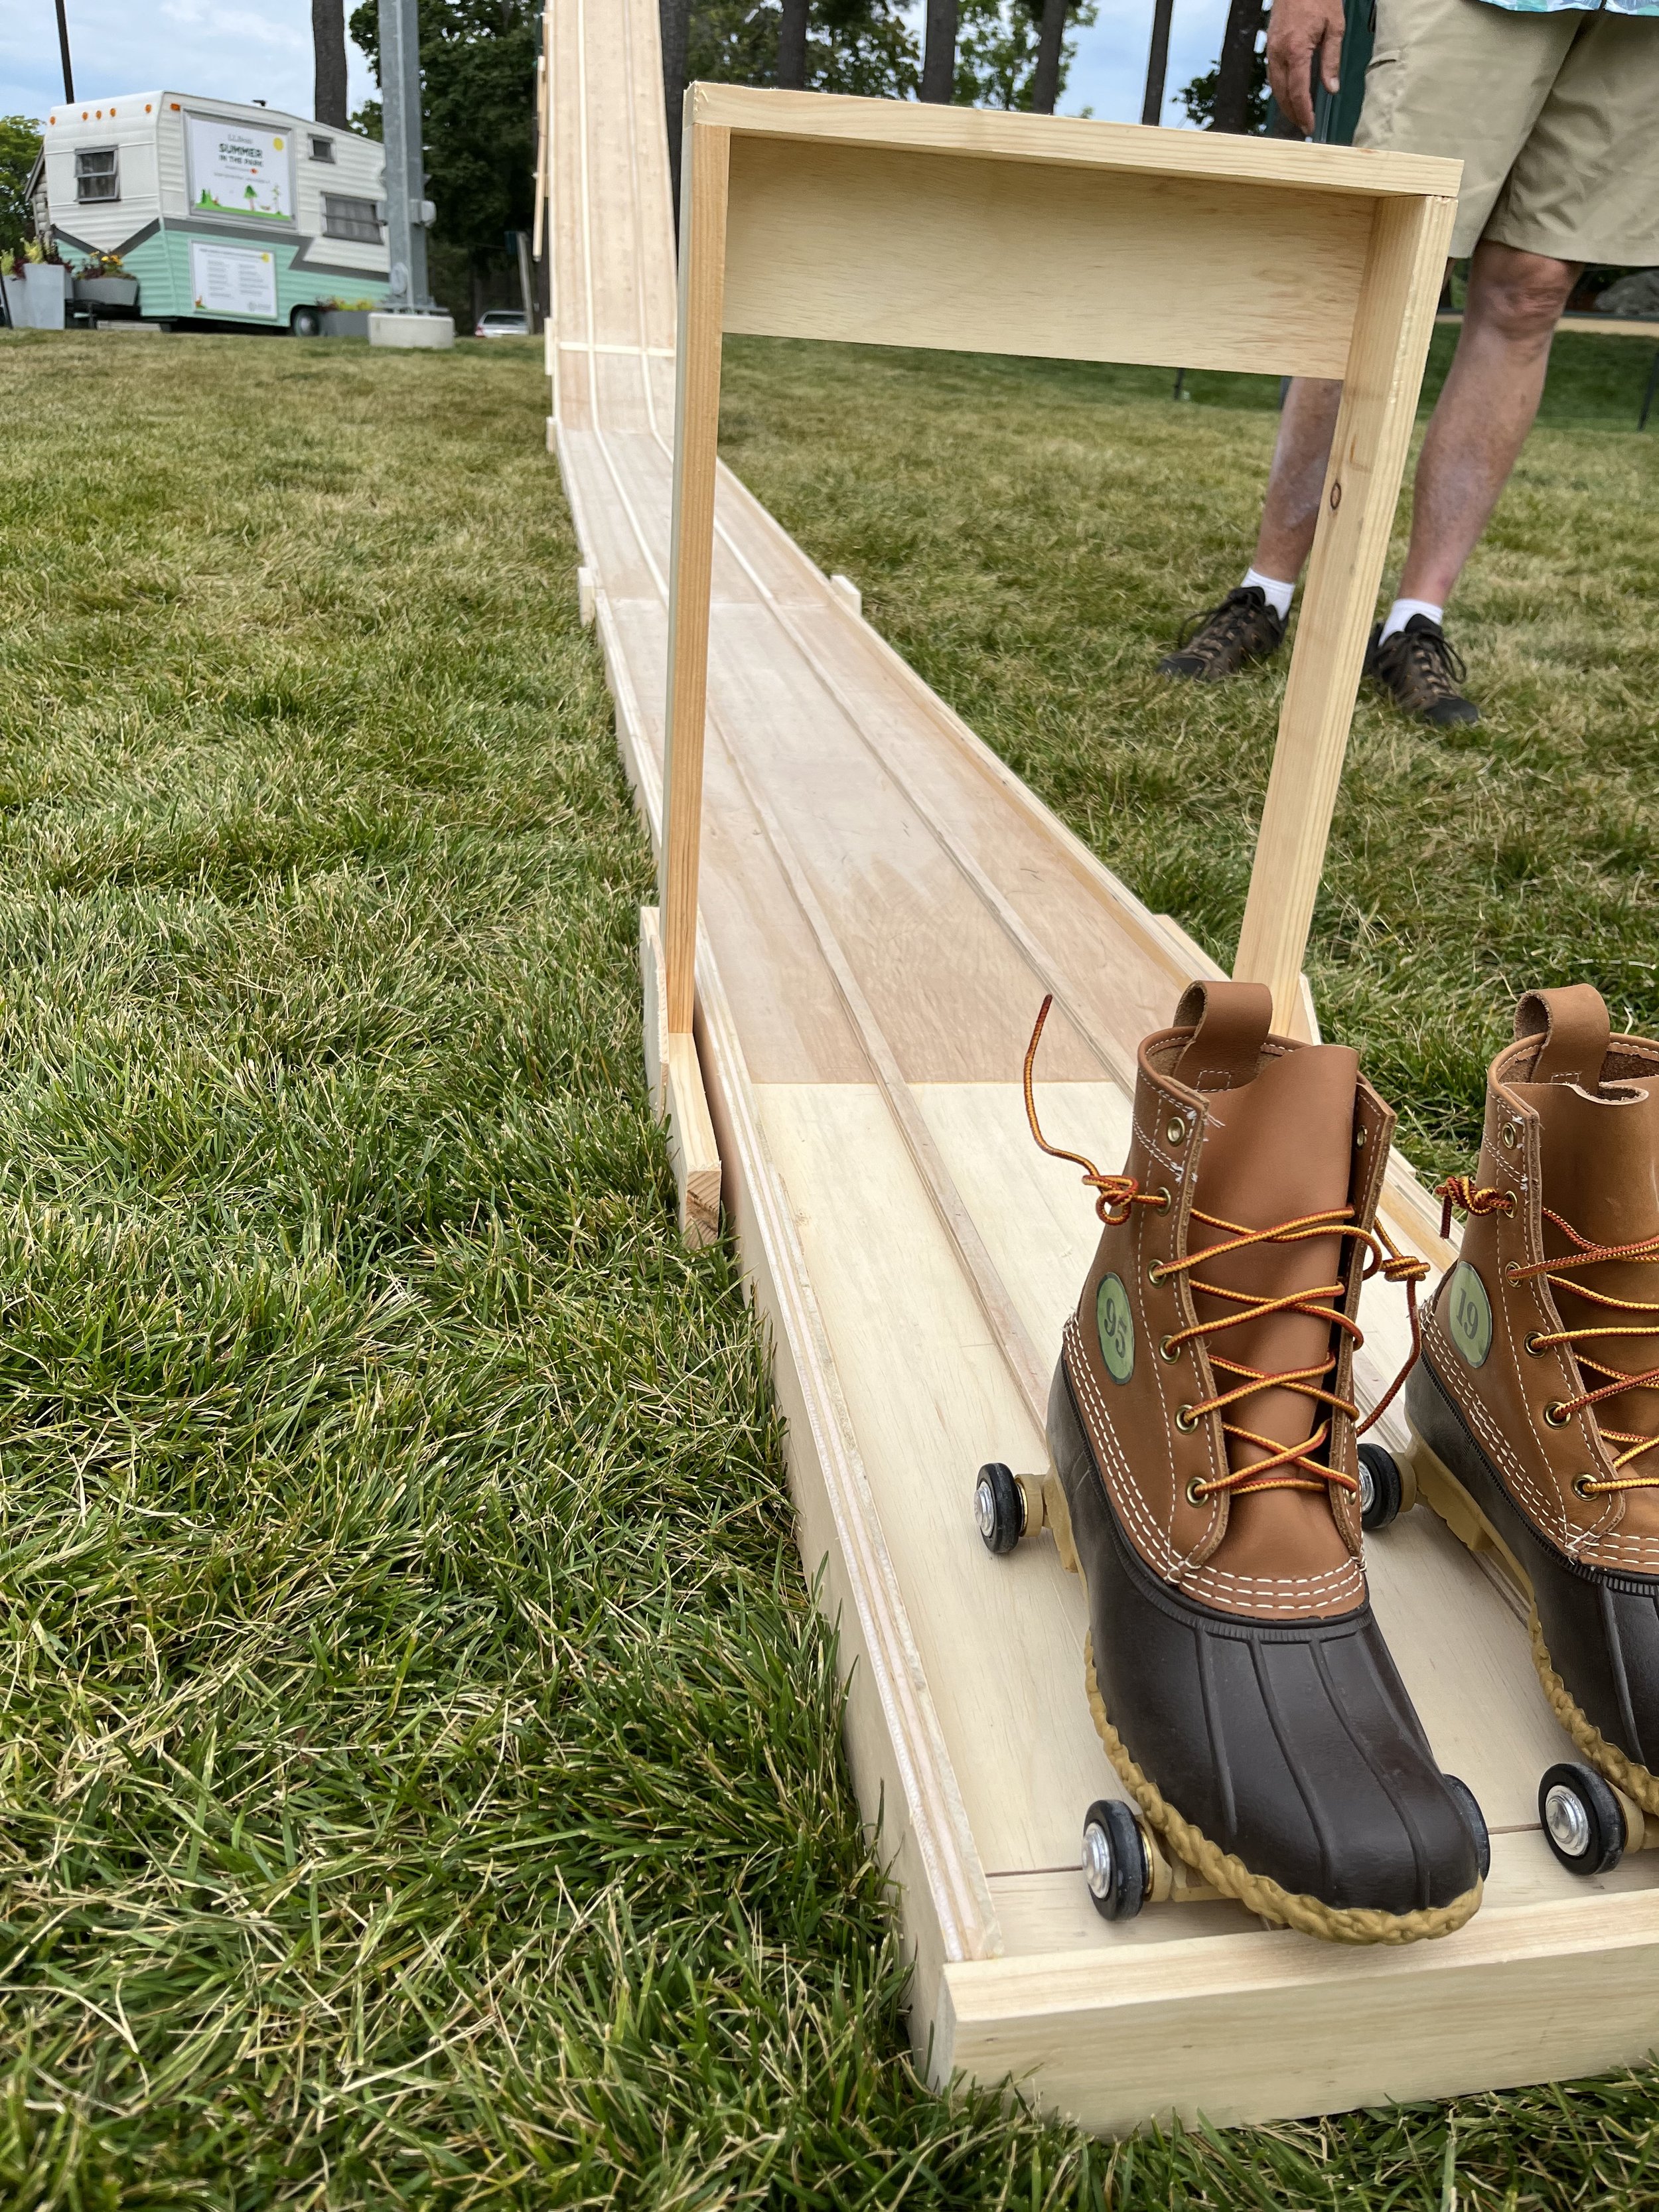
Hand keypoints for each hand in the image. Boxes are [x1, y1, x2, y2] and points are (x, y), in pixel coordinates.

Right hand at [1265, 0, 1344, 135]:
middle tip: (1304, 126)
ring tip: (1297, 115)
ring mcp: (1272, 50)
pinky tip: (1289, 94)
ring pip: (1275, 87)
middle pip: (1283, 95)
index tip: (1310, 126)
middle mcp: (1279, 53)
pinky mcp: (1271, 46)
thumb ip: (1332, 60)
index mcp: (1296, 50)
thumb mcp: (1334, 27)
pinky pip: (1273, 75)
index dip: (1304, 113)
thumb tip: (1331, 88)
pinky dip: (1280, 89)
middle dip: (1293, 114)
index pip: (1298, 92)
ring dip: (1285, 105)